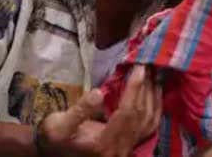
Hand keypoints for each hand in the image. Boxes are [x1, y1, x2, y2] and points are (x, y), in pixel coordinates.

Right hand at [38, 65, 161, 156]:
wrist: (56, 154)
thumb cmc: (56, 139)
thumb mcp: (59, 125)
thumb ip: (79, 110)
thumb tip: (99, 92)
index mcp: (104, 143)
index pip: (127, 113)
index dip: (134, 89)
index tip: (138, 68)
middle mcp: (120, 147)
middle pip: (141, 115)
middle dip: (146, 87)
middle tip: (148, 64)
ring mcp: (127, 148)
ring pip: (149, 121)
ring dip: (153, 96)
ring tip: (153, 74)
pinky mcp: (130, 145)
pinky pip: (150, 126)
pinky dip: (155, 108)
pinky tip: (156, 92)